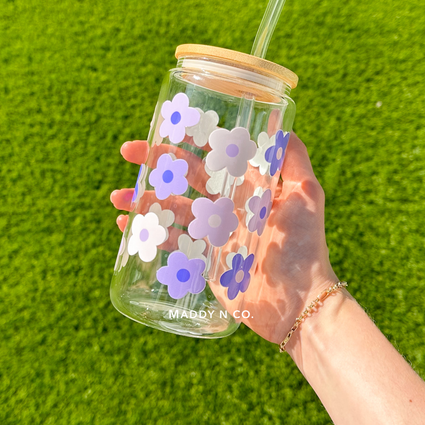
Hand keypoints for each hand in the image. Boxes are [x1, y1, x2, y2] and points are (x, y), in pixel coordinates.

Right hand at [110, 133, 339, 343]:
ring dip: (144, 200)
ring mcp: (214, 235)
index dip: (190, 142)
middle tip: (128, 151)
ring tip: (118, 197)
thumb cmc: (304, 246)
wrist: (299, 303)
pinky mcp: (204, 262)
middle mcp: (229, 207)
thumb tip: (280, 120)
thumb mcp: (306, 195)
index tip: (165, 128)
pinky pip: (171, 244)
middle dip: (157, 163)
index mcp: (249, 188)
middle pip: (186, 178)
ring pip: (172, 210)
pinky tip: (126, 225)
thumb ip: (294, 159)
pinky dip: (148, 233)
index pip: (214, 157)